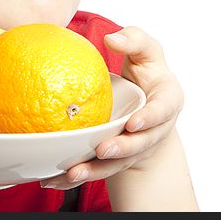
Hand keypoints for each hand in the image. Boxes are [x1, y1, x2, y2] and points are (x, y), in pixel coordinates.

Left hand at [41, 26, 183, 190]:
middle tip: (102, 149)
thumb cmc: (147, 70)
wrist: (148, 102)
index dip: (150, 119)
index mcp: (167, 101)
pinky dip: (77, 177)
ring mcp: (137, 148)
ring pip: (118, 163)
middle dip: (122, 149)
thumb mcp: (146, 50)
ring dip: (96, 170)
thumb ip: (134, 39)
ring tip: (72, 173)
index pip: (162, 111)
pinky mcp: (118, 160)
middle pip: (140, 144)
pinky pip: (99, 170)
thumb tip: (112, 38)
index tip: (133, 123)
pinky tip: (53, 180)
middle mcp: (155, 129)